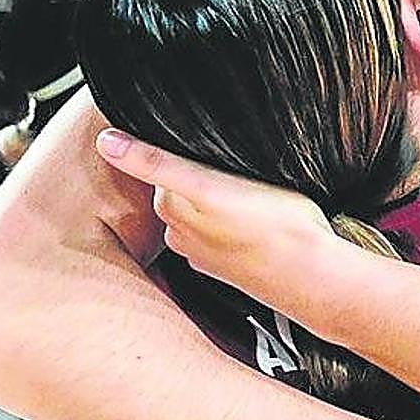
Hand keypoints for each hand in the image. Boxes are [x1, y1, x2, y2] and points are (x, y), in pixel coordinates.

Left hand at [96, 129, 335, 306]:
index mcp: (173, 207)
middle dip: (197, 173)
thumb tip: (104, 142)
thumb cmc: (276, 228)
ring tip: (245, 190)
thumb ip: (155, 164)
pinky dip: (228, 224)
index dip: (179, 146)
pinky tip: (251, 219)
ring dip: (212, 200)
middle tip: (233, 165)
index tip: (206, 143)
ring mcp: (203, 251)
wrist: (315, 277)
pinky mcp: (223, 265)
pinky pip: (218, 233)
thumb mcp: (210, 186)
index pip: (161, 163)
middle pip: (178, 188)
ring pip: (198, 211)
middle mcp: (181, 233)